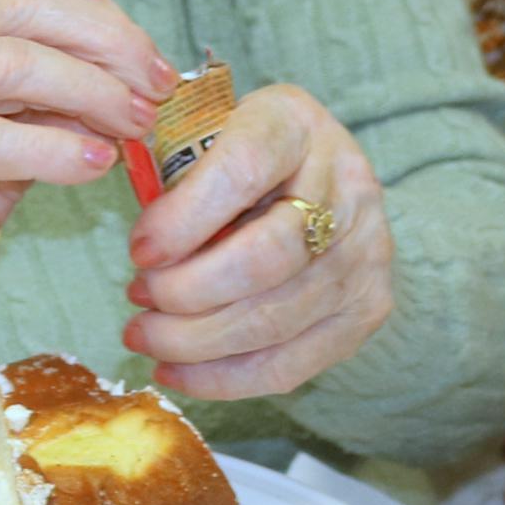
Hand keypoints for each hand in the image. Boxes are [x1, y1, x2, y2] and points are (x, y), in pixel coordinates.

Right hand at [0, 0, 171, 333]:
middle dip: (106, 47)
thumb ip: (64, 94)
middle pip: (24, 10)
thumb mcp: (16, 124)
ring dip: (90, 94)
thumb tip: (143, 83)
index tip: (155, 65)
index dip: (107, 21)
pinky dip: (54, 149)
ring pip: (9, 66)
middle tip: (153, 94)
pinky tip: (96, 163)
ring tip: (132, 128)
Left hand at [124, 82, 395, 397]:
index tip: (138, 251)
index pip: (243, 171)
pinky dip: (224, 378)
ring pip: (275, 319)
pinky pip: (291, 363)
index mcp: (294, 125)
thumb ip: (174, 169)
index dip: (185, 219)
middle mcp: (346, 188)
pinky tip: (175, 371)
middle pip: (265, 258)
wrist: (320, 168)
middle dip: (185, 291)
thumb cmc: (239, 150)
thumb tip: (142, 248)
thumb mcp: (205, 130)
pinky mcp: (368, 309)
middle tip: (136, 295)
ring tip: (144, 334)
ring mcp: (366, 253)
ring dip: (194, 340)